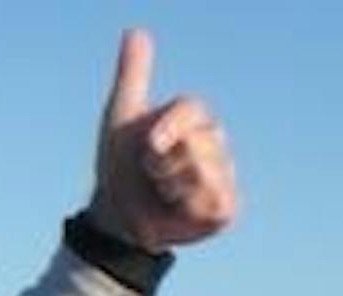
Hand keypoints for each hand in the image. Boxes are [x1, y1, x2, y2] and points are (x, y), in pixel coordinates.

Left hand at [87, 29, 237, 250]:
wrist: (116, 216)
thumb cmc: (120, 166)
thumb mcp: (121, 117)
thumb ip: (133, 76)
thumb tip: (135, 31)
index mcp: (192, 118)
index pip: (190, 110)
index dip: (168, 128)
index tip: (149, 144)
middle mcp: (214, 142)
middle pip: (194, 143)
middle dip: (160, 164)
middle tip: (150, 174)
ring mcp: (223, 174)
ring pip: (201, 172)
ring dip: (170, 186)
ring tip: (162, 191)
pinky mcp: (226, 207)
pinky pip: (211, 200)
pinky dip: (186, 206)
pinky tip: (178, 209)